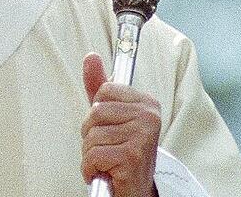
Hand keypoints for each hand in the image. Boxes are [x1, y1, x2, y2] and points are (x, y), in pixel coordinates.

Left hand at [81, 53, 160, 196]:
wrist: (136, 190)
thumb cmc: (123, 152)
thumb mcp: (110, 116)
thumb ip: (99, 87)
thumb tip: (91, 57)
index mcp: (146, 102)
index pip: (103, 90)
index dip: (98, 113)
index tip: (112, 128)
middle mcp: (149, 116)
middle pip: (94, 113)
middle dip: (92, 135)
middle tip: (108, 148)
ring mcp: (142, 135)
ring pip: (91, 136)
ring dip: (91, 154)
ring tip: (108, 161)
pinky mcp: (132, 156)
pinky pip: (92, 155)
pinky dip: (91, 168)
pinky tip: (106, 172)